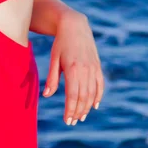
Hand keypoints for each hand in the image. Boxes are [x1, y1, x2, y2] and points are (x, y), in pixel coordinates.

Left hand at [42, 10, 103, 124]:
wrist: (74, 25)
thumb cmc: (60, 43)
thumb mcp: (54, 58)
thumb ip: (52, 78)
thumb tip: (47, 95)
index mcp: (73, 69)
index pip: (73, 96)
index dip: (70, 110)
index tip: (67, 121)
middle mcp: (85, 70)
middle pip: (83, 97)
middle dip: (78, 112)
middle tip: (72, 122)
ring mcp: (93, 68)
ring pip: (92, 93)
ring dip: (87, 107)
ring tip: (81, 116)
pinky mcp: (98, 66)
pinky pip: (100, 84)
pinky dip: (98, 96)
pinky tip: (94, 105)